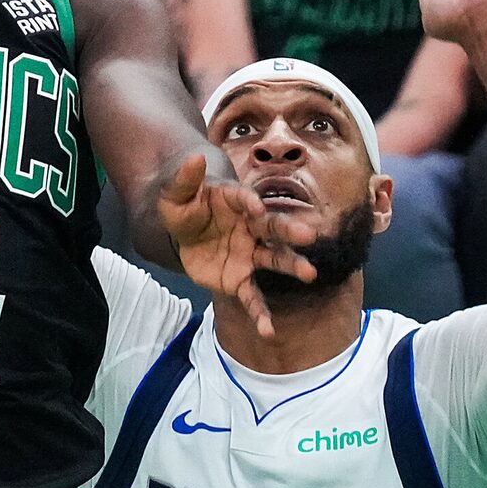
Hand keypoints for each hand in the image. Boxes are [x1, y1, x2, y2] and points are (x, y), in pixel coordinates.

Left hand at [152, 151, 314, 339]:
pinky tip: (269, 331)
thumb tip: (195, 156)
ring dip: (291, 266)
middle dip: (289, 231)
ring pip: (273, 260)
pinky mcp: (239, 279)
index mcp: (236, 200)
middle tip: (309, 235)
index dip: (250, 202)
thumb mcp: (176, 192)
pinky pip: (252, 297)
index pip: (245, 199)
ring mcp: (248, 254)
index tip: (254, 207)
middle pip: (272, 227)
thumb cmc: (183, 204)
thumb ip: (185, 178)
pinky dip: (261, 314)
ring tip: (310, 274)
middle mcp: (250, 226)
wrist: (183, 229)